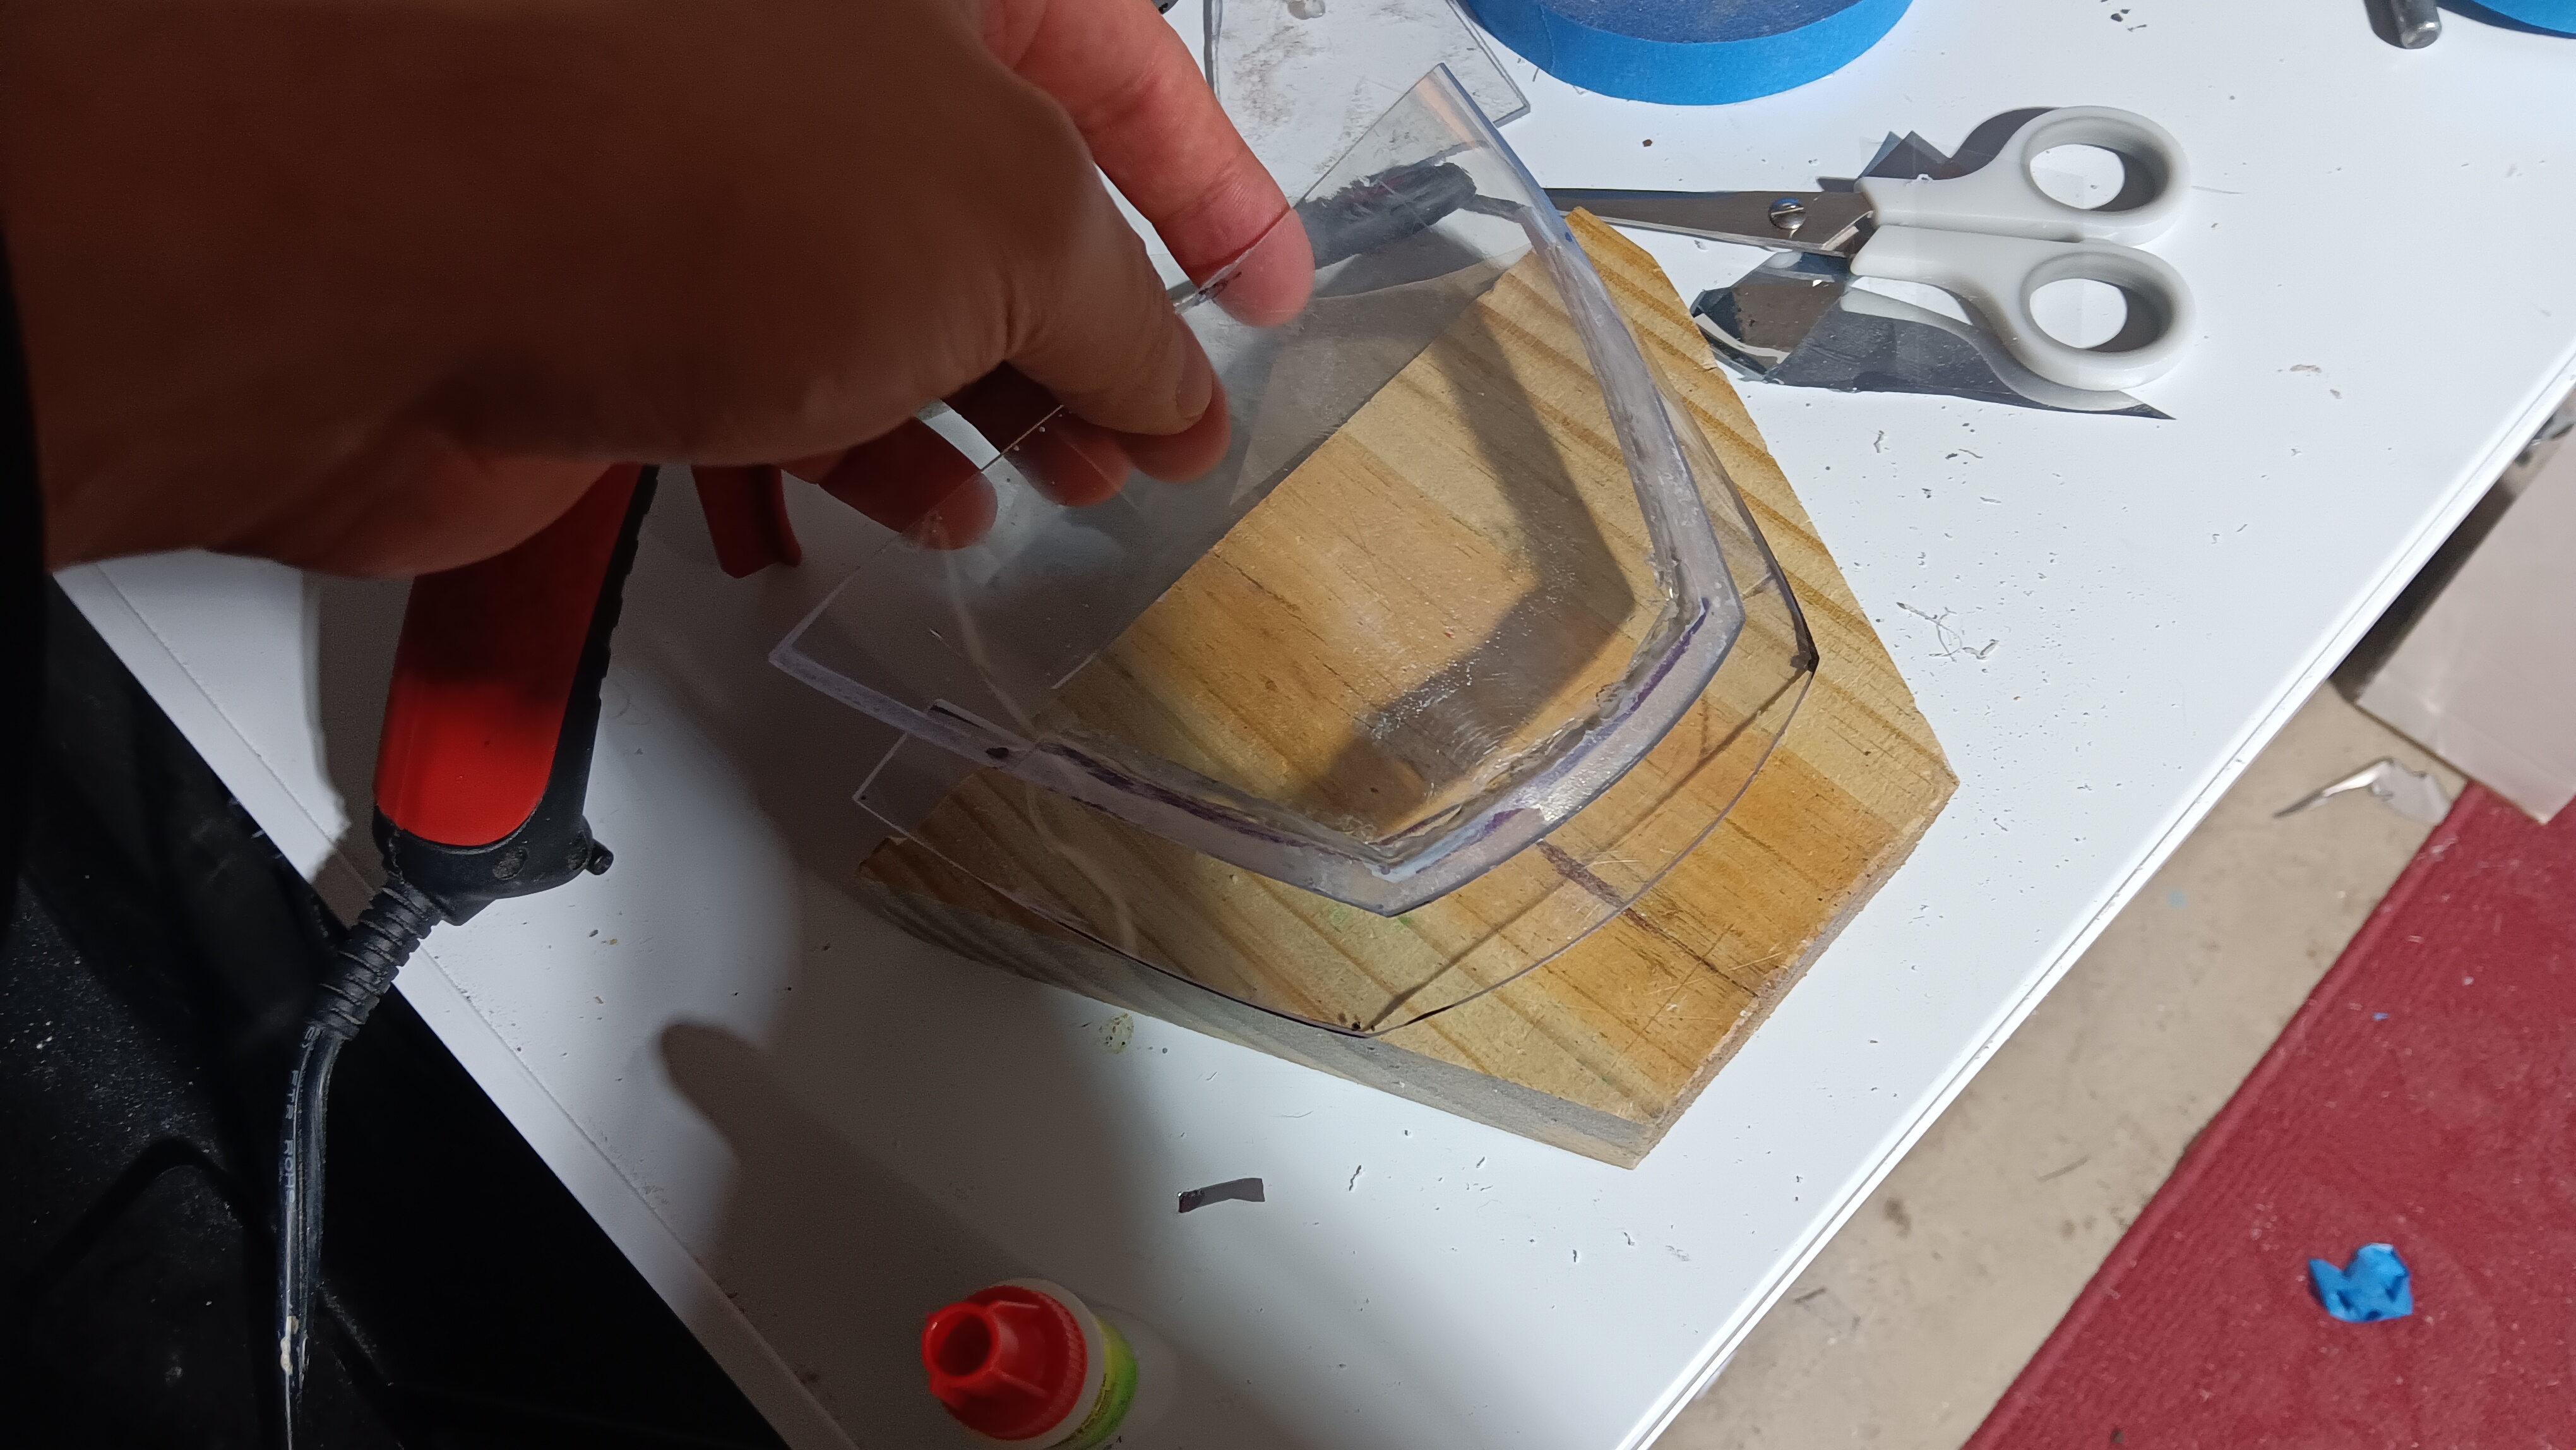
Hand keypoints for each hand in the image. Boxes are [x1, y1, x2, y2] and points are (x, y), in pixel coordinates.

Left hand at [0, 0, 1308, 575]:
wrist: (371, 257)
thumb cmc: (698, 176)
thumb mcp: (999, 226)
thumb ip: (1120, 312)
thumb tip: (1175, 392)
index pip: (1110, 61)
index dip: (1211, 183)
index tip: (1272, 298)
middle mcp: (805, 58)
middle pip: (997, 191)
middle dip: (1100, 326)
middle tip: (1164, 438)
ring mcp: (704, 181)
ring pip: (891, 298)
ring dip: (995, 405)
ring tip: (1071, 489)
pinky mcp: (623, 302)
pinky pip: (783, 376)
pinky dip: (865, 448)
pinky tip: (923, 515)